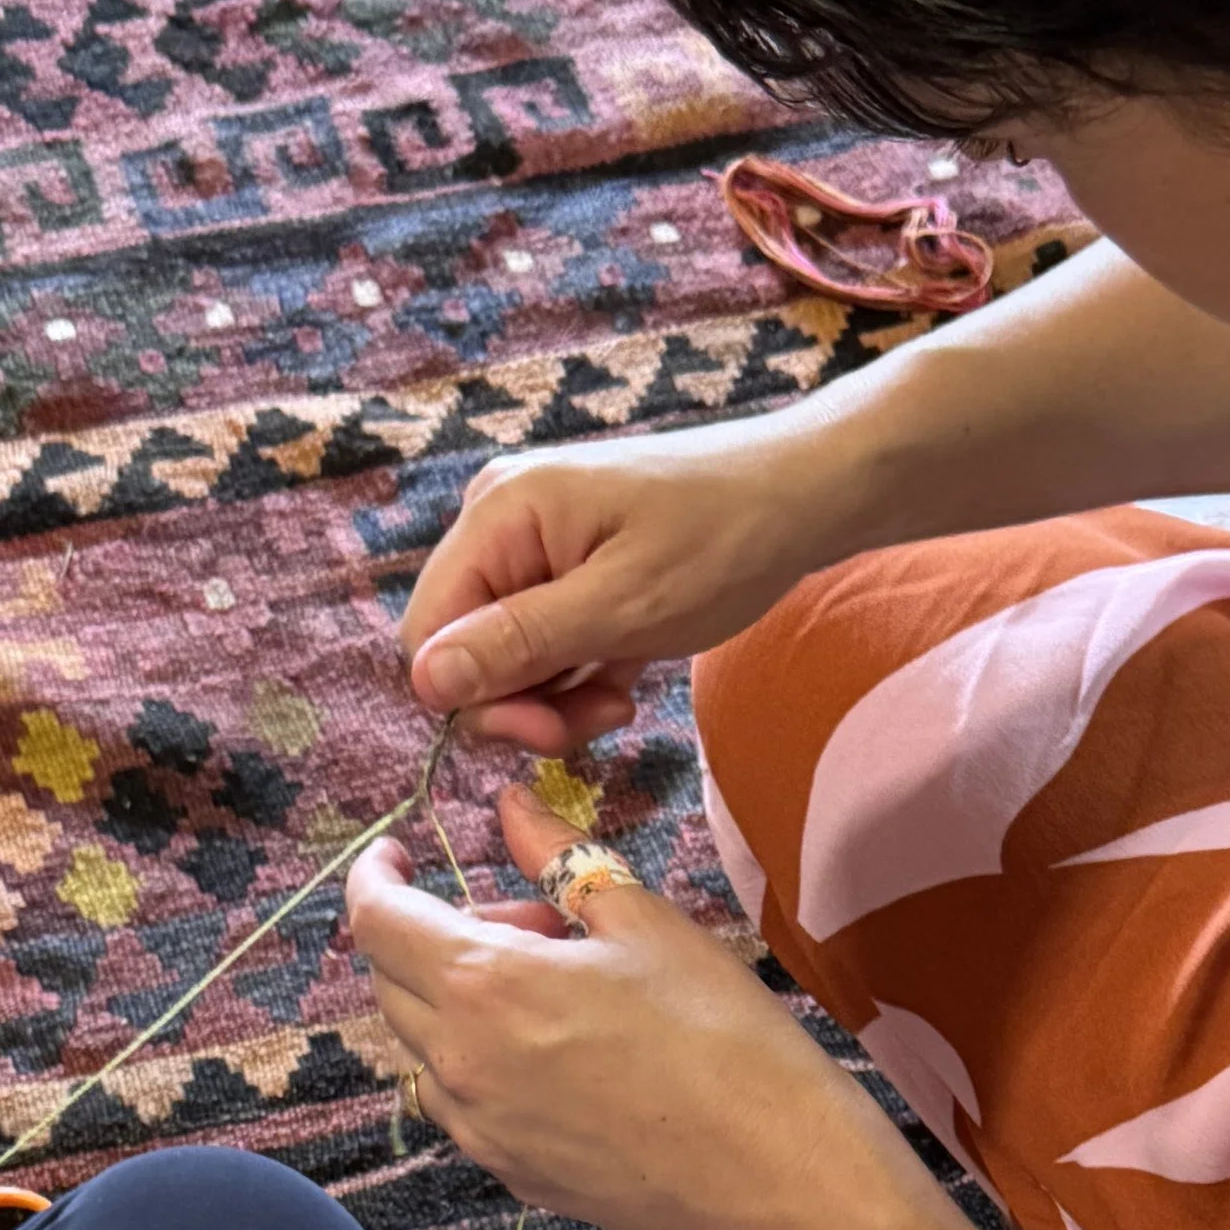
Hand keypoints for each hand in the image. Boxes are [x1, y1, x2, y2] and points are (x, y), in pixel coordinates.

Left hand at [346, 777, 897, 1229]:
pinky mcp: (509, 1171)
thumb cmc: (719, 1033)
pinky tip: (562, 1056)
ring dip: (457, 1003)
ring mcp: (479, 1127)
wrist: (768, 1169)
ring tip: (552, 992)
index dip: (374, 876)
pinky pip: (463, 1102)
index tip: (397, 854)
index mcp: (484, 983)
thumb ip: (560, 856)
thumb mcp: (643, 920)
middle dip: (436, 933)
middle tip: (533, 919)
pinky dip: (482, 1062)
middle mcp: (459, 1061)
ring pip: (423, 1047)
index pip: (377, 920)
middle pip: (392, 981)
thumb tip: (511, 806)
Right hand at [399, 410, 875, 755]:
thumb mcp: (622, 607)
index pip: (427, 636)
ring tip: (623, 693)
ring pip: (503, 657)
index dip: (474, 700)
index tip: (547, 731)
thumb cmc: (723, 542)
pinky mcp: (565, 569)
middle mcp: (498, 523)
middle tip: (600, 717)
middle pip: (460, 649)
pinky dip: (577, 676)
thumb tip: (426, 683)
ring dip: (555, 697)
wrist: (803, 498)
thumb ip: (521, 644)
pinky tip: (627, 674)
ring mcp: (531, 546)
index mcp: (497, 516)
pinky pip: (542, 645)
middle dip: (521, 703)